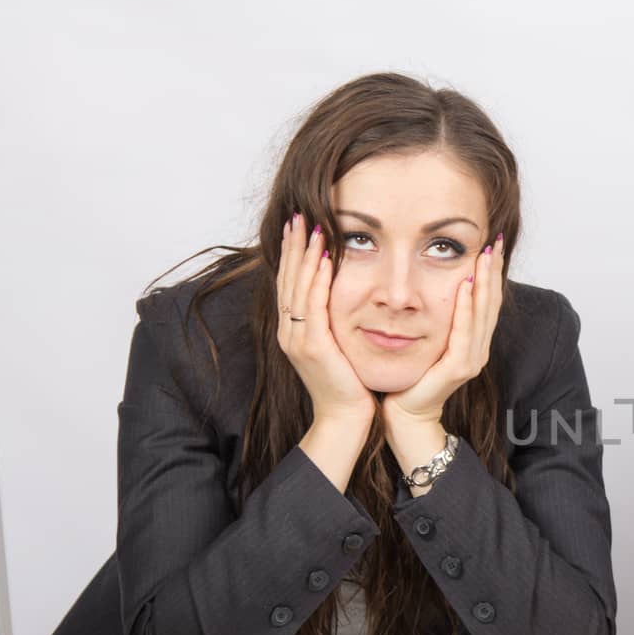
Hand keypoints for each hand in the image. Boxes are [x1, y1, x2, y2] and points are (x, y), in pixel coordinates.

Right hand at [276, 214, 373, 423]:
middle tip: (298, 215)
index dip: (291, 255)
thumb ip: (331, 323)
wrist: (345, 419)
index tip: (297, 227)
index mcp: (292, 331)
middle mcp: (289, 332)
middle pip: (287, 279)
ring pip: (297, 287)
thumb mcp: (335, 347)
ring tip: (312, 226)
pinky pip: (312, 305)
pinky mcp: (313, 346)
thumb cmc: (346, 385)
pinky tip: (325, 257)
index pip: (289, 284)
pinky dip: (317, 278)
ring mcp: (297, 339)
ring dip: (305, 254)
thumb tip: (338, 298)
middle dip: (293, 246)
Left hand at [382, 235, 504, 432]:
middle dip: (493, 270)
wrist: (405, 412)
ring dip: (484, 282)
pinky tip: (464, 287)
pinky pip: (464, 332)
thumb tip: (437, 284)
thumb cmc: (412, 376)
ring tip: (484, 256)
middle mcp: (478, 348)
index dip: (491, 272)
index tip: (490, 244)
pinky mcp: (459, 368)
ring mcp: (472, 359)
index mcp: (473, 340)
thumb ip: (438, 316)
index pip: (486, 300)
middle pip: (490, 302)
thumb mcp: (429, 339)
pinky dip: (465, 308)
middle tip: (493, 242)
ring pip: (482, 313)